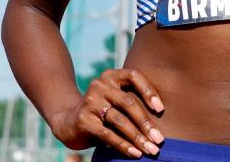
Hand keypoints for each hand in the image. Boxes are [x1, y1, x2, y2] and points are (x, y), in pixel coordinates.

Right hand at [50, 68, 164, 157]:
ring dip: (137, 137)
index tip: (161, 109)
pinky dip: (123, 145)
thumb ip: (133, 102)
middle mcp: (100, 85)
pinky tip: (135, 153)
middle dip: (146, 123)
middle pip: (128, 102)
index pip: (134, 76)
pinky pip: (108, 134)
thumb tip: (161, 122)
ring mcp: (90, 102)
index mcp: (111, 76)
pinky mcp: (83, 120)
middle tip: (159, 139)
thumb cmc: (102, 111)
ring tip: (150, 149)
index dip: (149, 91)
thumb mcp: (116, 101)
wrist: (68, 121)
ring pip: (119, 120)